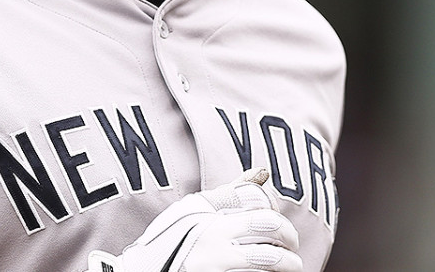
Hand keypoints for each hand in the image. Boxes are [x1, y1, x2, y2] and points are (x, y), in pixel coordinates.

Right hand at [86, 167, 301, 271]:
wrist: (142, 271)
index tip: (286, 233)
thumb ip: (229, 193)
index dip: (283, 225)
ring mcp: (214, 268)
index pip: (262, 217)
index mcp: (209, 220)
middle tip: (293, 253)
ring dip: (286, 268)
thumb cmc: (170, 239)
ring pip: (268, 267)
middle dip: (290, 249)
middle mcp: (212, 245)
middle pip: (270, 243)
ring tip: (289, 268)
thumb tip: (262, 172)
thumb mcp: (193, 210)